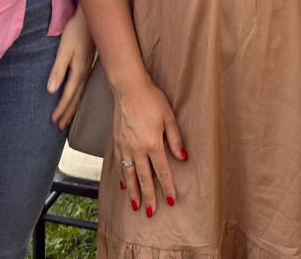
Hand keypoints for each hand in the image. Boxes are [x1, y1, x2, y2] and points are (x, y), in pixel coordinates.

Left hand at [47, 6, 94, 128]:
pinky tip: (78, 95)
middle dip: (68, 112)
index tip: (53, 121)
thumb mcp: (64, 49)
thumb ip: (58, 70)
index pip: (68, 95)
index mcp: (79, 71)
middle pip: (76, 98)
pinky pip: (84, 85)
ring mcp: (89, 68)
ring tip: (68, 118)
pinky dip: (79, 95)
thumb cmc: (76, 30)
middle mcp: (85, 73)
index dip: (61, 109)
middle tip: (60, 127)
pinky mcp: (89, 63)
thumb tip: (51, 91)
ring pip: (81, 93)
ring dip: (73, 106)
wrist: (93, 17)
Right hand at [112, 77, 185, 218]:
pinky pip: (119, 164)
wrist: (128, 88)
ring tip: (136, 206)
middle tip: (151, 213)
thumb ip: (176, 139)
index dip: (167, 186)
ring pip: (129, 175)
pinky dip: (121, 177)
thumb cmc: (151, 99)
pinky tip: (123, 185)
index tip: (171, 200)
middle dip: (149, 197)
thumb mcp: (169, 117)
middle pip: (144, 178)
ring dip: (133, 192)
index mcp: (152, 143)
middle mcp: (137, 149)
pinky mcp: (116, 141)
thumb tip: (183, 158)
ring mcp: (124, 146)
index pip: (162, 171)